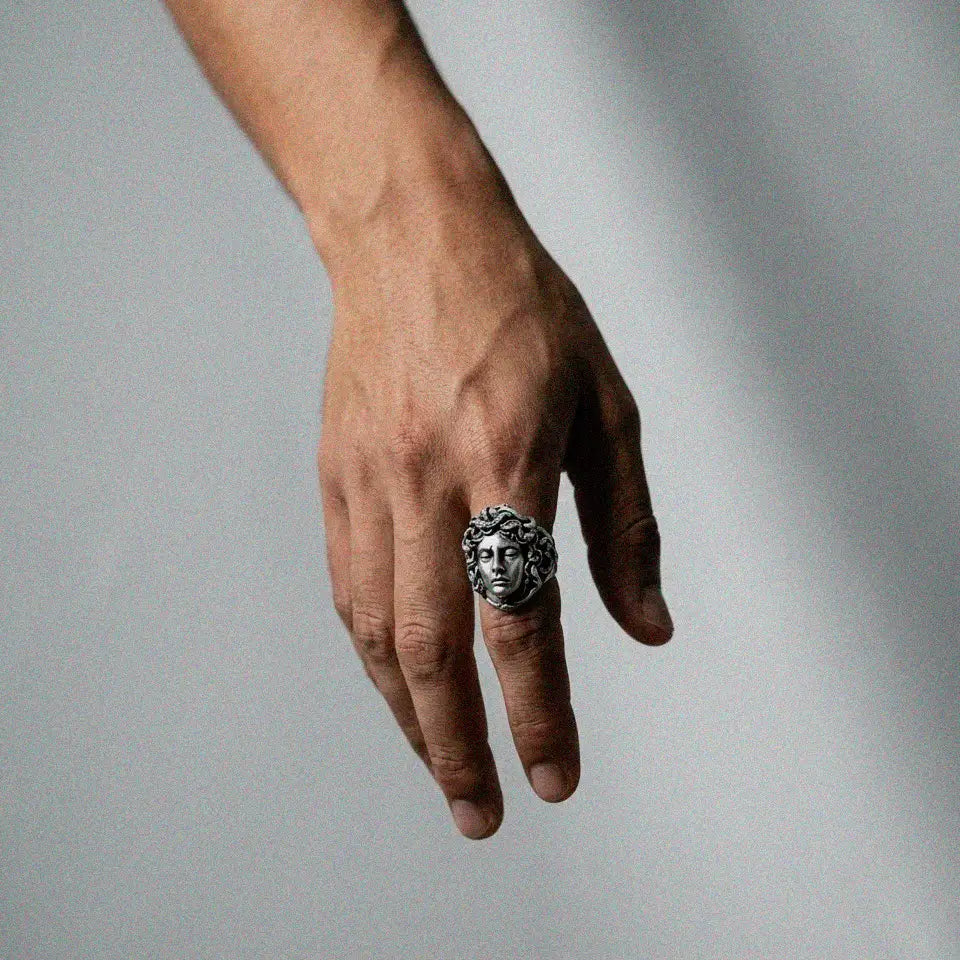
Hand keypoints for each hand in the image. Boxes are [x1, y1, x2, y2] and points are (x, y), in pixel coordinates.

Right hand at [316, 139, 672, 839]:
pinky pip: (349, 588)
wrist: (413, 238)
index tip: (555, 776)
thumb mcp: (607, 405)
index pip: (522, 619)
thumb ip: (627, 527)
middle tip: (484, 816)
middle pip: (433, 648)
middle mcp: (430, 479)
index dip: (540, 712)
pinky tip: (399, 687)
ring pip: (378, 632)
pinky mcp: (336, 477)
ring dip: (409, 716)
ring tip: (441, 769)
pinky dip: (375, 656)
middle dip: (459, 749)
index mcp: (511, 458)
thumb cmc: (521, 311)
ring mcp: (372, 480)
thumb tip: (648, 630)